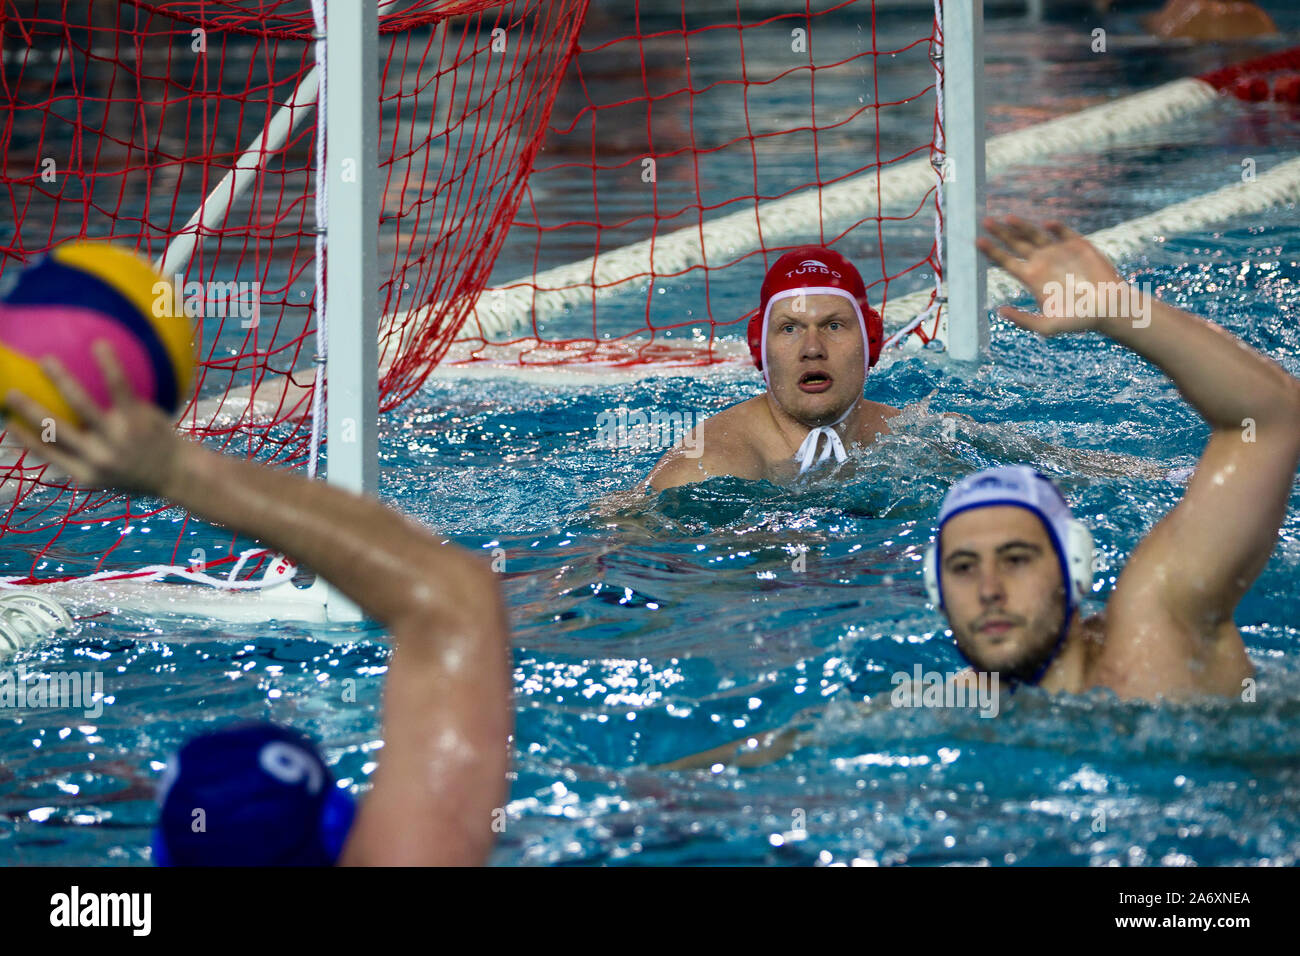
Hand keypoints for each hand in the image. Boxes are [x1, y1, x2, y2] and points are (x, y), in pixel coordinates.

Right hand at [4, 340, 185, 495]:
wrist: (181, 474)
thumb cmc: (144, 468)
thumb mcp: (113, 475)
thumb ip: (87, 457)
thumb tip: (66, 436)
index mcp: (85, 473)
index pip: (46, 454)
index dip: (22, 438)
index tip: (4, 422)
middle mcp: (97, 457)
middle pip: (54, 431)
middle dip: (28, 410)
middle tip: (9, 391)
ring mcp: (118, 438)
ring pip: (82, 405)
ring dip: (61, 381)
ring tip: (46, 359)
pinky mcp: (138, 420)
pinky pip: (118, 387)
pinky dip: (108, 365)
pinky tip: (99, 345)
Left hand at [977, 216, 1130, 335]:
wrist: (1108, 308)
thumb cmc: (1077, 320)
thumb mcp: (1046, 326)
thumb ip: (1022, 320)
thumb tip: (999, 311)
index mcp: (1031, 277)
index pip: (1006, 261)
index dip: (991, 251)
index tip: (977, 241)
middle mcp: (1042, 261)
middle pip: (1015, 243)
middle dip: (1001, 233)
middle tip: (985, 221)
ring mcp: (1059, 251)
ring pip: (1035, 234)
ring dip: (1022, 226)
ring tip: (1009, 218)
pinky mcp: (1078, 245)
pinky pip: (1064, 232)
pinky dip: (1056, 228)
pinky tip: (1047, 225)